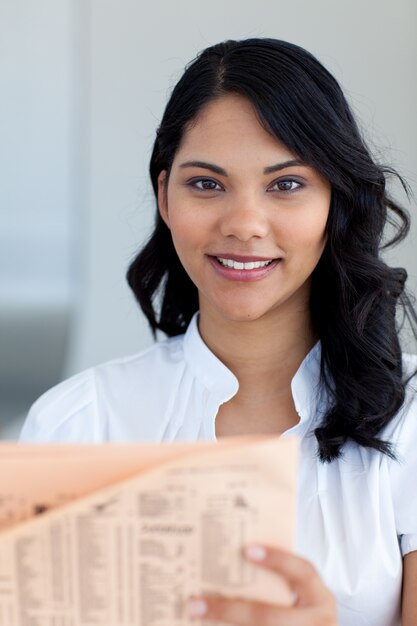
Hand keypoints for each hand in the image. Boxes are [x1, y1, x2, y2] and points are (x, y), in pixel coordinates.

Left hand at [187, 544, 337, 624]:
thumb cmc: (304, 614)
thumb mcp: (303, 596)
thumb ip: (279, 579)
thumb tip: (233, 557)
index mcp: (320, 599)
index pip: (302, 571)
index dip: (277, 559)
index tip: (247, 549)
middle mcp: (316, 622)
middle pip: (269, 616)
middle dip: (228, 610)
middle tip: (196, 603)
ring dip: (222, 623)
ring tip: (194, 614)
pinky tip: (207, 625)